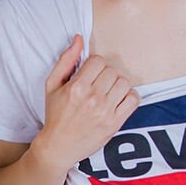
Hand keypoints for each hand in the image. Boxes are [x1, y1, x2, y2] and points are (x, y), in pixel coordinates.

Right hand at [35, 35, 139, 169]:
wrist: (59, 146)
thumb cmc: (55, 115)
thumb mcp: (52, 85)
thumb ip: (66, 60)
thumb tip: (79, 38)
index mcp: (77, 87)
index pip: (98, 61)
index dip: (94, 65)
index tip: (89, 75)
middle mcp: (92, 98)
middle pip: (112, 71)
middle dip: (105, 75)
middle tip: (98, 84)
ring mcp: (105, 111)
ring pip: (124, 83)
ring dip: (117, 85)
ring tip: (107, 92)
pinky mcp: (115, 123)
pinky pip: (133, 99)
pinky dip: (128, 97)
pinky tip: (117, 101)